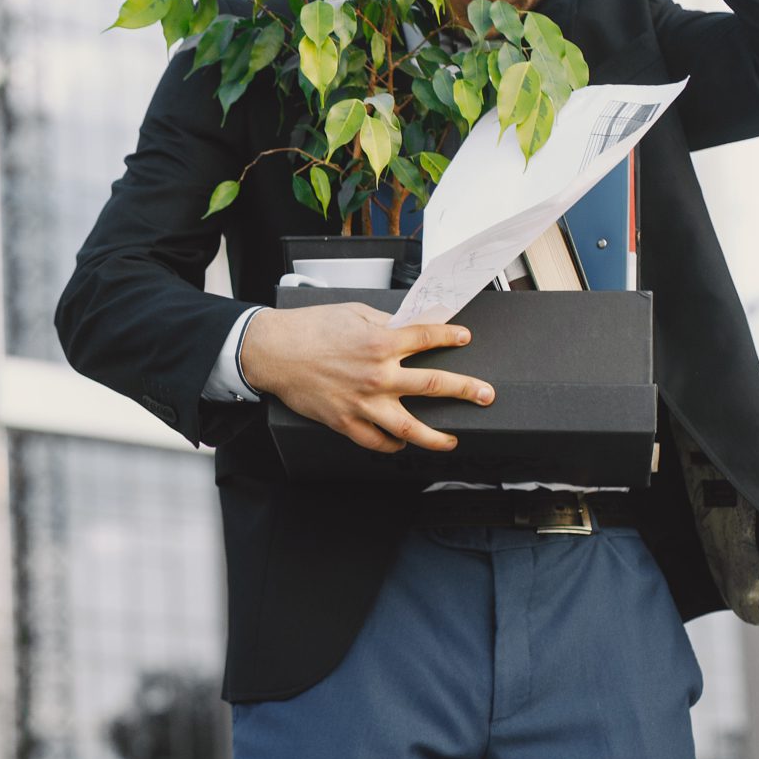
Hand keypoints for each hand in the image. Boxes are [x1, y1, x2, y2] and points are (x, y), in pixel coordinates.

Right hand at [241, 302, 493, 453]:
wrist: (274, 352)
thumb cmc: (309, 329)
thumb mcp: (353, 313)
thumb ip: (385, 322)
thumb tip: (411, 327)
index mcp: (381, 342)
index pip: (428, 338)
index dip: (451, 336)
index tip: (464, 338)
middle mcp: (378, 375)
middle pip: (434, 385)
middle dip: (466, 390)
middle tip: (485, 395)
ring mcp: (364, 403)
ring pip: (411, 428)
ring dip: (436, 437)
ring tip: (451, 440)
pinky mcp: (346, 422)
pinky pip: (377, 441)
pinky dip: (393, 445)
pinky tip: (402, 444)